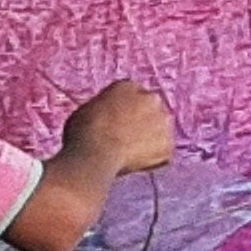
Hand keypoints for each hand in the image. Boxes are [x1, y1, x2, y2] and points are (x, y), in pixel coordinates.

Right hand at [64, 78, 178, 183]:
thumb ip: (105, 108)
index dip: (123, 110)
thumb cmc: (82, 132)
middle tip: (124, 137)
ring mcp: (163, 123)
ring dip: (149, 140)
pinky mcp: (168, 146)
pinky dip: (152, 160)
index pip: (131, 95)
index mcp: (128, 86)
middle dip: (142, 121)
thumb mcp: (87, 109)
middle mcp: (152, 99)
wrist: (95, 154)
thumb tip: (106, 117)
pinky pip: (162, 154)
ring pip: (159, 131)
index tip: (114, 122)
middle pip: (151, 110)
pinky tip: (133, 164)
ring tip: (127, 153)